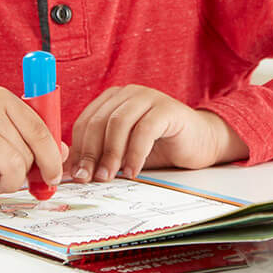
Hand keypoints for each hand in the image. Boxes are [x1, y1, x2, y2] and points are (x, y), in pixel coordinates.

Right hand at [0, 84, 66, 193]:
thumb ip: (23, 130)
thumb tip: (60, 154)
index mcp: (2, 98)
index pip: (40, 131)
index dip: (52, 158)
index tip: (53, 176)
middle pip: (26, 154)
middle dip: (24, 175)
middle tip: (10, 178)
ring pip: (11, 168)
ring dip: (7, 183)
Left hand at [64, 85, 238, 182]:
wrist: (201, 141)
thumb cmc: (160, 146)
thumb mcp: (124, 151)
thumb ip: (101, 156)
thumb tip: (71, 174)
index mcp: (112, 99)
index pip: (86, 121)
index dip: (79, 149)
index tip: (77, 174)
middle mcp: (128, 93)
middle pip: (99, 121)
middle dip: (91, 153)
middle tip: (90, 178)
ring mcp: (148, 97)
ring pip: (118, 123)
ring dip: (111, 154)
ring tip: (109, 176)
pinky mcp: (167, 108)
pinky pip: (144, 130)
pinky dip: (135, 153)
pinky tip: (133, 171)